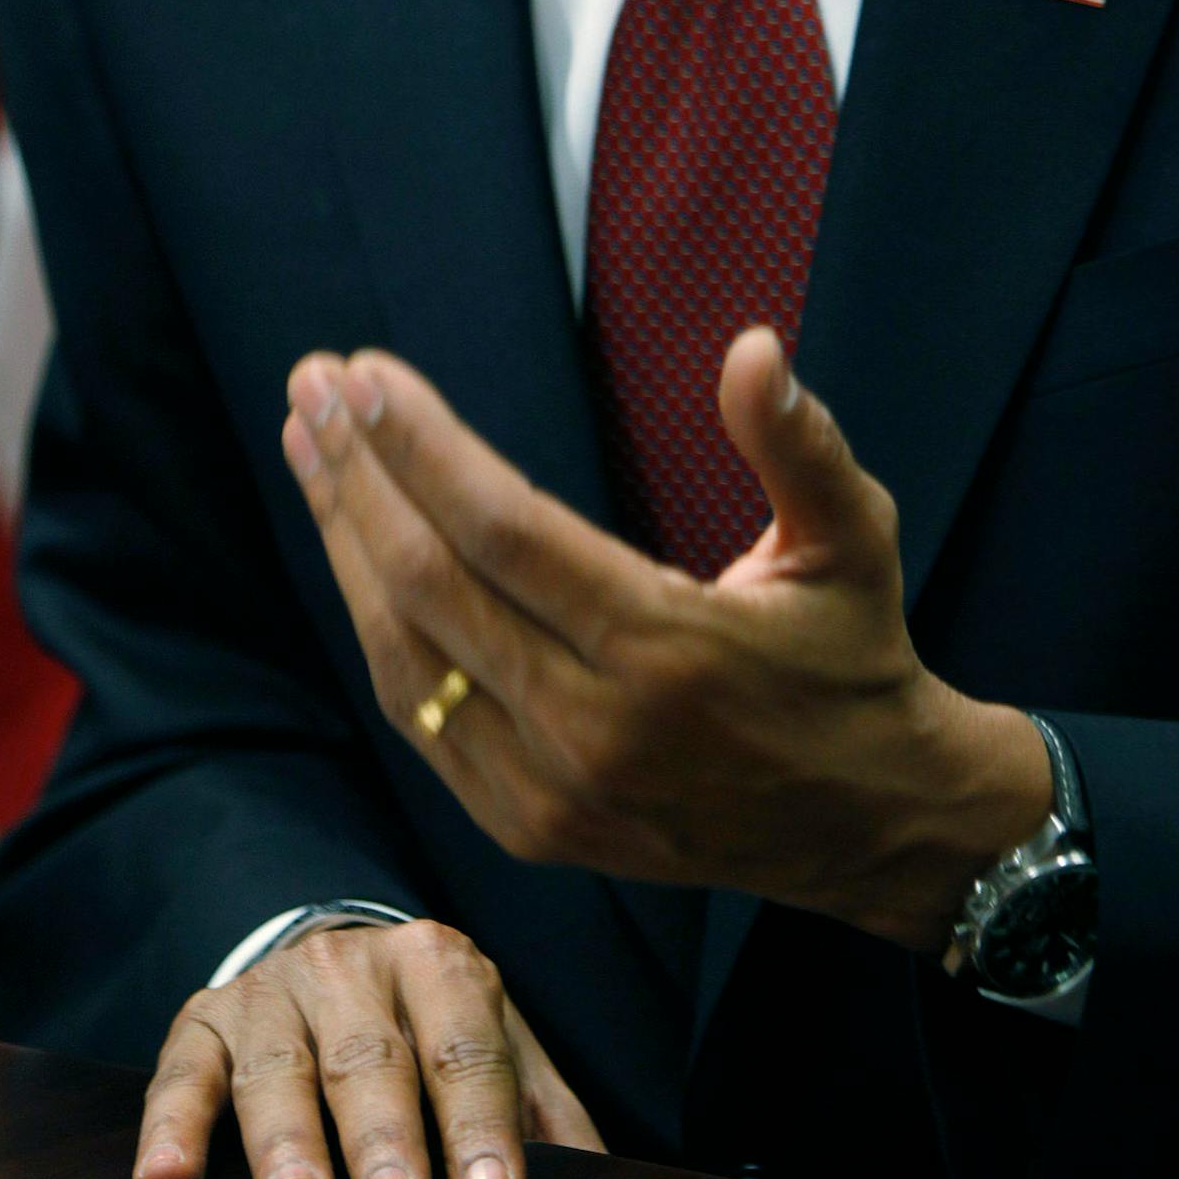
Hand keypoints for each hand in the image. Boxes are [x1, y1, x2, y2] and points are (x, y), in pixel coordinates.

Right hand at [133, 916, 602, 1178]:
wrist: (333, 961)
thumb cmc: (426, 1030)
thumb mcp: (497, 1049)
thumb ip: (544, 1114)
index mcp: (440, 965)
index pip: (466, 1049)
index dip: (480, 1123)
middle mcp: (353, 966)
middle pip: (372, 1058)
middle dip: (386, 1136)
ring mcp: (273, 992)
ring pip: (279, 1067)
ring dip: (287, 1138)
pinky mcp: (203, 1021)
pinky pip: (183, 1073)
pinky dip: (174, 1123)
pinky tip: (169, 1176)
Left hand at [282, 328, 1050, 950]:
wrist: (866, 825)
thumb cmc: (853, 659)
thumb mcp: (855, 540)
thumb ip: (801, 444)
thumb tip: (755, 349)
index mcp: (668, 648)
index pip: (504, 530)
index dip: (420, 447)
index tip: (362, 375)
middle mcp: (595, 728)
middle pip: (432, 584)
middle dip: (358, 475)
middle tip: (311, 385)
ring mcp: (552, 791)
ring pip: (408, 655)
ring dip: (345, 543)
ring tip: (312, 449)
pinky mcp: (531, 828)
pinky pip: (426, 719)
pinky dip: (378, 627)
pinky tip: (354, 552)